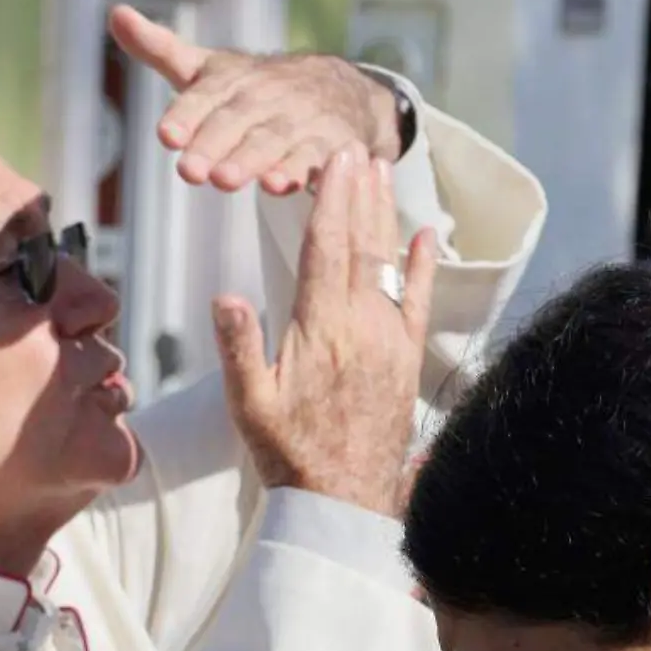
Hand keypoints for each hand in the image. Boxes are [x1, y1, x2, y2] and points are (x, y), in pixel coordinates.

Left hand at [110, 4, 399, 194]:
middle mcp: (264, 95)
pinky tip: (279, 185)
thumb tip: (116, 15)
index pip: (204, 95)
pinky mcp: (327, 143)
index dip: (185, 115)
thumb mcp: (209, 68)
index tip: (166, 136)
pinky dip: (296, 171)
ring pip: (272, 140)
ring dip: (249, 160)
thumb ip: (161, 50)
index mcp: (231, 78)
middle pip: (236, 120)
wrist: (336, 88)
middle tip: (189, 170)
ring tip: (225, 180)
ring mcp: (298, 118)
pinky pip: (312, 158)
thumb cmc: (256, 87)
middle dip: (212, 144)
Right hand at [212, 147, 434, 515]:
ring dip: (384, 215)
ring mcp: (388, 342)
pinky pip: (416, 302)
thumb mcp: (249, 405)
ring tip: (382, 172)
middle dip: (359, 193)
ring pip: (388, 264)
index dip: (330, 200)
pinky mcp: (406, 361)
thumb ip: (239, 348)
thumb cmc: (288, 454)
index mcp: (320, 331)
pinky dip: (421, 266)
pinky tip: (425, 236)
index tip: (333, 161)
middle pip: (360, 244)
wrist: (342, 502)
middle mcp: (360, 328)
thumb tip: (225, 297)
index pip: (326, 249)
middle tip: (356, 148)